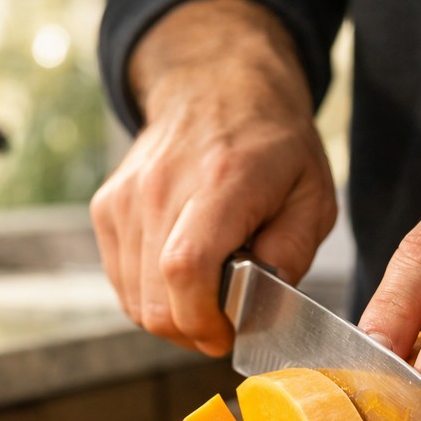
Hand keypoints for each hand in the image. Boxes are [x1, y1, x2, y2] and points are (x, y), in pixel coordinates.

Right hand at [90, 0, 337, 355]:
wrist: (215, 86)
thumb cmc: (271, 145)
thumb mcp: (313, 196)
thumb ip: (292, 253)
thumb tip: (262, 306)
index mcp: (220, 182)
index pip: (185, 268)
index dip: (202, 320)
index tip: (226, 334)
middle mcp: (161, 189)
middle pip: (154, 300)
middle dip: (190, 331)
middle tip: (222, 324)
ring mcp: (126, 199)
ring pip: (133, 300)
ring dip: (171, 316)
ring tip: (205, 297)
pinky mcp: (107, 209)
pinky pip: (121, 281)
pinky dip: (149, 295)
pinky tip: (180, 278)